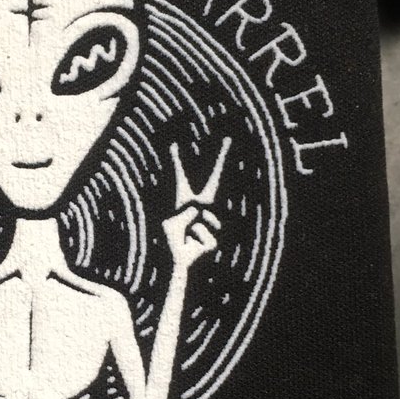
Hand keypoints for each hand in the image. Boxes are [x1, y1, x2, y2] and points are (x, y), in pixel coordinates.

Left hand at [164, 137, 229, 267]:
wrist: (176, 260)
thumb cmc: (171, 240)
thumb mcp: (172, 222)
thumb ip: (186, 212)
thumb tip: (200, 208)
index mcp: (185, 200)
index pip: (180, 177)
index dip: (177, 161)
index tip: (173, 145)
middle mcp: (200, 206)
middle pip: (214, 182)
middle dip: (221, 159)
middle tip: (228, 137)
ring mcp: (210, 218)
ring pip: (204, 218)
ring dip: (193, 229)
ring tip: (187, 235)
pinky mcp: (215, 237)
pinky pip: (207, 233)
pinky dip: (198, 240)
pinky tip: (194, 244)